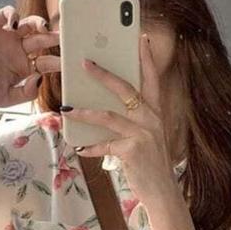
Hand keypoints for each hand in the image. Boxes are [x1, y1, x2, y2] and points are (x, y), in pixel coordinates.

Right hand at [0, 5, 60, 109]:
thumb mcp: (6, 99)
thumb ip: (26, 93)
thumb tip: (41, 78)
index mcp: (25, 69)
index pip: (46, 62)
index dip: (57, 61)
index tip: (65, 63)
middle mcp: (18, 51)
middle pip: (42, 41)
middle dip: (53, 39)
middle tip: (62, 38)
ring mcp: (7, 37)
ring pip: (29, 25)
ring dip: (39, 23)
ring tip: (43, 27)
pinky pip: (8, 14)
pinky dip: (13, 14)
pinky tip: (14, 24)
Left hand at [60, 33, 179, 206]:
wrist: (162, 191)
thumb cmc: (151, 164)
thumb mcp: (147, 138)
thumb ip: (133, 123)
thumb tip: (104, 110)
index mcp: (156, 113)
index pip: (152, 79)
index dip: (146, 58)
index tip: (140, 38)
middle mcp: (151, 119)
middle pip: (125, 89)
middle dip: (103, 74)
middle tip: (84, 62)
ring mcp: (143, 134)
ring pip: (108, 115)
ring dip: (85, 112)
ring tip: (67, 108)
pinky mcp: (132, 150)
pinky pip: (105, 145)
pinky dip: (91, 147)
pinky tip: (81, 149)